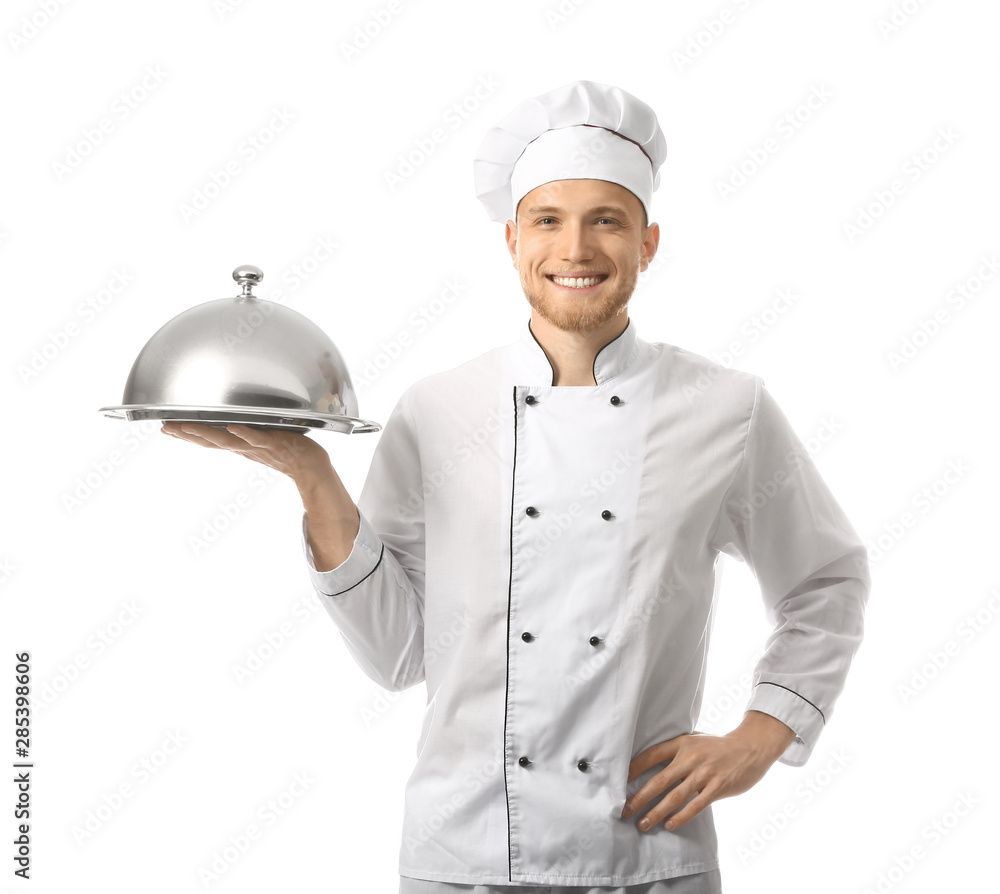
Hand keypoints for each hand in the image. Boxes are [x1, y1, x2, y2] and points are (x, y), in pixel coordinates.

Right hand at [160, 422, 331, 487]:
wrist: (309, 466)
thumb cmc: (286, 451)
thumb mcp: (257, 442)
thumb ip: (243, 435)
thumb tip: (229, 427)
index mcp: (239, 446)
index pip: (207, 441)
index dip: (186, 436)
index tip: (166, 428)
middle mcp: (244, 448)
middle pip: (210, 442)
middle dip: (187, 434)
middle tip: (166, 427)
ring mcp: (257, 446)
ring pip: (228, 441)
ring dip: (208, 433)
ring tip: (189, 426)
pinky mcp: (274, 442)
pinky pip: (258, 438)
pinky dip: (245, 433)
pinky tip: (233, 427)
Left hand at [620, 711, 794, 832]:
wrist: (750, 748)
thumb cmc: (718, 746)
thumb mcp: (695, 739)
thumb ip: (677, 749)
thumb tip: (651, 761)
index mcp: (682, 743)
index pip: (651, 755)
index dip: (633, 768)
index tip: (619, 781)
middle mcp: (690, 757)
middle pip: (659, 780)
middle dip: (639, 797)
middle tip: (625, 810)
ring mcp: (704, 773)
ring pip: (674, 797)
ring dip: (656, 812)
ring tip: (643, 824)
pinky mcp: (717, 787)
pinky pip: (695, 806)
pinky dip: (680, 817)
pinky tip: (669, 825)